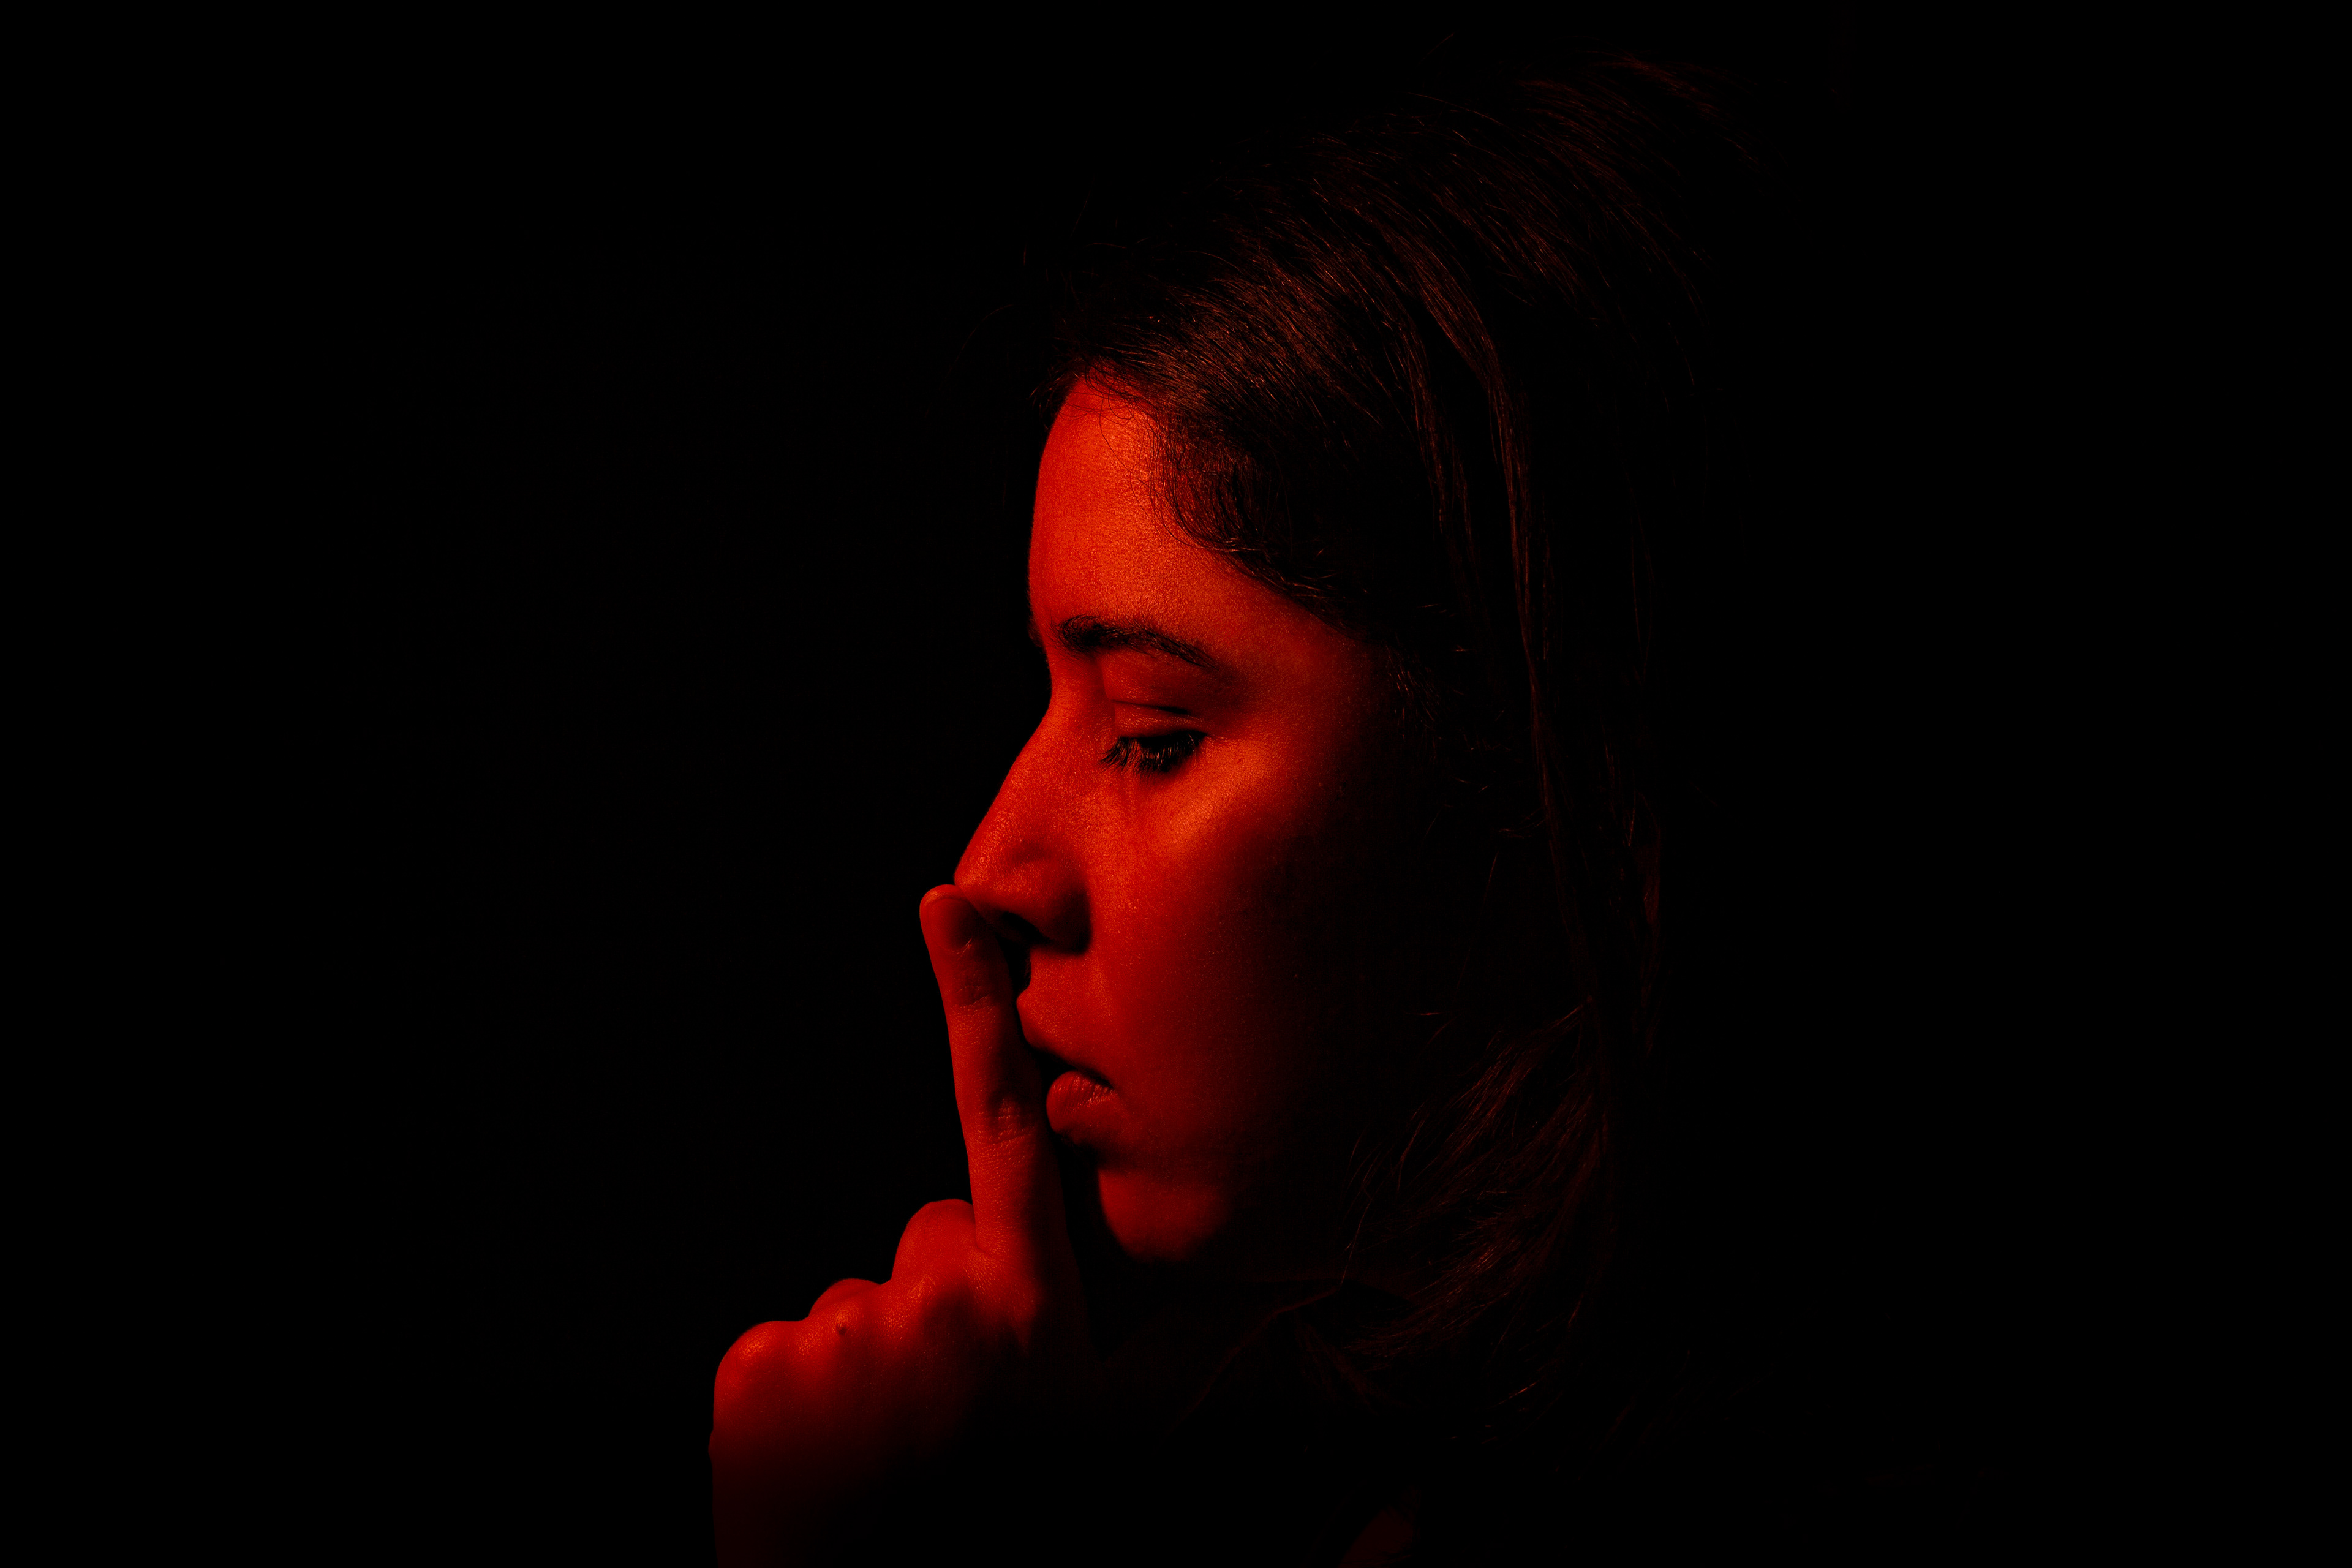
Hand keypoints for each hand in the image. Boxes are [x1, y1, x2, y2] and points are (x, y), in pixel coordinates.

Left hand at [710, 888, 1095, 1564]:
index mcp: (1036, 1318)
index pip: (1002, 1129)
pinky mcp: (762, 1371)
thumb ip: (1023, 1310)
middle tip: (933, 1409)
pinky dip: (786, 1399)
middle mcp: (947, 1313)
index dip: (975, 1009)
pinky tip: (815, 1459)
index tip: (946, 905)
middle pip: (922, 1244)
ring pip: (847, 1305)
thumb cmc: (975, 1485)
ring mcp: (849, 1339)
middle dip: (923, 1301)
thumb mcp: (1049, 1404)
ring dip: (856, 1366)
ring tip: (878, 1452)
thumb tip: (970, 1248)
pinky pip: (775, 1349)